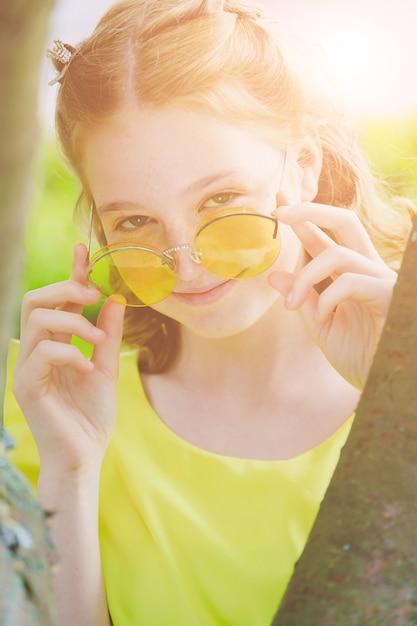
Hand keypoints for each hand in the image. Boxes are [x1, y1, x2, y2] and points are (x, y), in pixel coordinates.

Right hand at [13, 243, 125, 473]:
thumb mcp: (106, 367)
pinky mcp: (26, 386)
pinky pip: (42, 354)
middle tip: (93, 295)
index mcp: (55, 344)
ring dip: (73, 321)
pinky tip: (86, 366)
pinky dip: (69, 352)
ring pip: (37, 320)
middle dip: (65, 288)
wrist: (85, 455)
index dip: (69, 273)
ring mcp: (28, 367)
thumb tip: (115, 297)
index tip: (84, 250)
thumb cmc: (92, 415)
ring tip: (98, 339)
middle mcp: (36, 351)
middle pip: (35, 300)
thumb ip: (107, 334)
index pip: (56, 299)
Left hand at [269, 201, 396, 389]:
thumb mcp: (321, 326)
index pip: (324, 236)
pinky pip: (351, 281)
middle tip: (279, 211)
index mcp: (349, 273)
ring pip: (338, 254)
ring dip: (306, 276)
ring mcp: (380, 279)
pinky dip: (328, 296)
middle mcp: (367, 269)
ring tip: (292, 306)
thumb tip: (274, 275)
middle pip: (344, 221)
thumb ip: (302, 299)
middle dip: (310, 210)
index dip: (302, 216)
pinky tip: (320, 315)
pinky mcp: (388, 294)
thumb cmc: (359, 355)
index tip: (277, 198)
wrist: (386, 383)